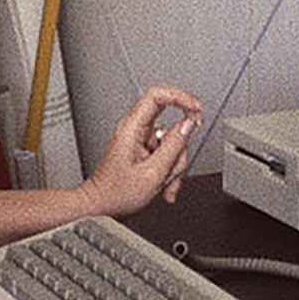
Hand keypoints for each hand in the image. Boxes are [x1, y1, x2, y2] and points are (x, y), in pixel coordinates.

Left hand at [79, 84, 203, 214]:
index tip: (196, 109)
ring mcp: (141, 139)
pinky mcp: (145, 149)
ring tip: (162, 183)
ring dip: (174, 166)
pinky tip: (162, 185)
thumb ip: (174, 146)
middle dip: (179, 149)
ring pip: (173, 143)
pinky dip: (170, 171)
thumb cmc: (116, 192)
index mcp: (132, 127)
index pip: (158, 94)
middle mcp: (135, 129)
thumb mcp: (152, 172)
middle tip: (172, 168)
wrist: (102, 205)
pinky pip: (168, 154)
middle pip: (172, 123)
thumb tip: (188, 125)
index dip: (181, 97)